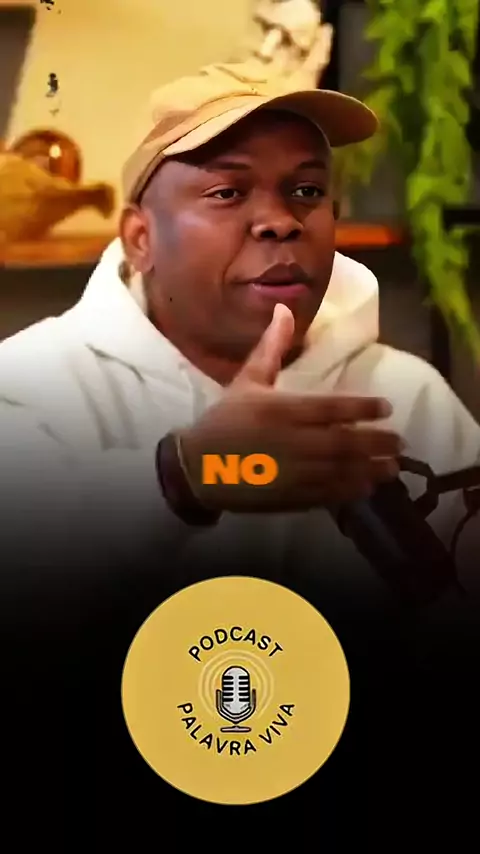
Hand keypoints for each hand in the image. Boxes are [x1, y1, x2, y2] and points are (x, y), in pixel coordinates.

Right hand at [179, 304, 402, 512]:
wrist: (197, 467)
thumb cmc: (224, 420)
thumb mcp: (247, 381)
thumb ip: (271, 348)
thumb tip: (284, 309)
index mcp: (281, 409)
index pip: (331, 408)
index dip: (362, 408)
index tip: (386, 408)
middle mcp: (291, 440)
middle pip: (344, 442)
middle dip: (376, 442)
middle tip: (400, 442)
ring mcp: (291, 472)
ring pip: (340, 470)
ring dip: (371, 469)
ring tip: (392, 468)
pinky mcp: (288, 496)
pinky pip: (326, 494)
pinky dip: (350, 491)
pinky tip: (366, 488)